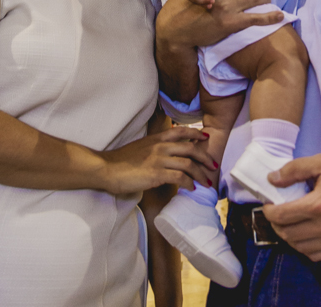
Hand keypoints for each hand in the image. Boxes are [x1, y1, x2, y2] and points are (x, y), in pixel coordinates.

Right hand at [99, 126, 215, 195]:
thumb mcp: (141, 147)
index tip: (206, 137)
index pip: (182, 131)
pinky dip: (188, 183)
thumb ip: (155, 149)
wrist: (107, 168)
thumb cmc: (121, 161)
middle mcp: (161, 146)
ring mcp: (159, 160)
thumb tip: (166, 157)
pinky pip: (179, 177)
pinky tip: (191, 188)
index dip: (196, 133)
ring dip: (200, 174)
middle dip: (205, 158)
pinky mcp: (156, 174)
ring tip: (206, 182)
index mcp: (157, 138)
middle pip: (191, 149)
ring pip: (188, 164)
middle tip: (213, 166)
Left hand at [263, 153, 320, 261]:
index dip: (270, 212)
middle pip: (289, 235)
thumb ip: (294, 169)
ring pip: (301, 248)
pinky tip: (305, 236)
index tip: (268, 206)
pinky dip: (306, 248)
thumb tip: (273, 179)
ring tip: (289, 225)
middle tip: (276, 215)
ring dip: (290, 238)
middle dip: (277, 225)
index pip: (283, 216)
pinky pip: (318, 256)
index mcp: (320, 204)